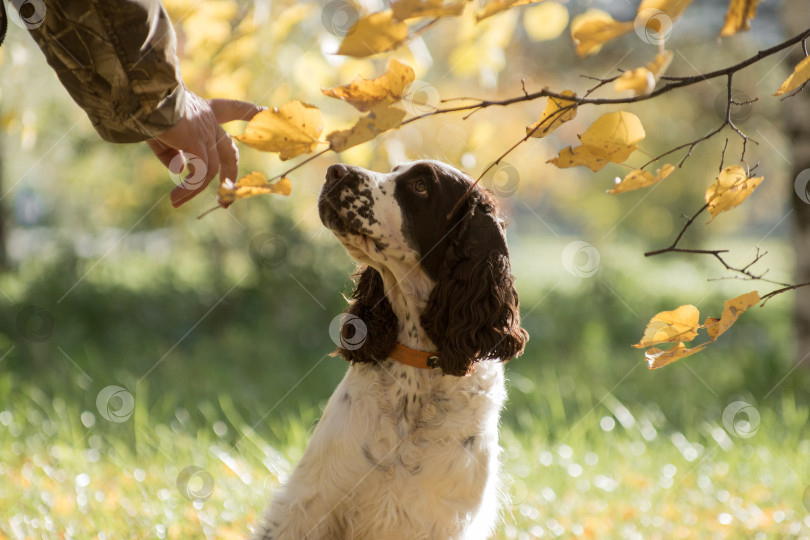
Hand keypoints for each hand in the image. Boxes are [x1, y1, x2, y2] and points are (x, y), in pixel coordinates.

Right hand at [146, 91, 263, 207]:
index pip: (231, 108)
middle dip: (230, 173)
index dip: (248, 111)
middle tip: (227, 196)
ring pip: (211, 168)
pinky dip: (188, 188)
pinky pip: (199, 173)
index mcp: (203, 110)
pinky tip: (174, 198)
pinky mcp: (198, 142)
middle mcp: (209, 120)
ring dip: (194, 189)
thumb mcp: (159, 133)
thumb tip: (182, 169)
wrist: (140, 94)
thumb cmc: (145, 108)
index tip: (267, 110)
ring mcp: (206, 132)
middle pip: (229, 149)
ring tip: (176, 202)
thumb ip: (171, 151)